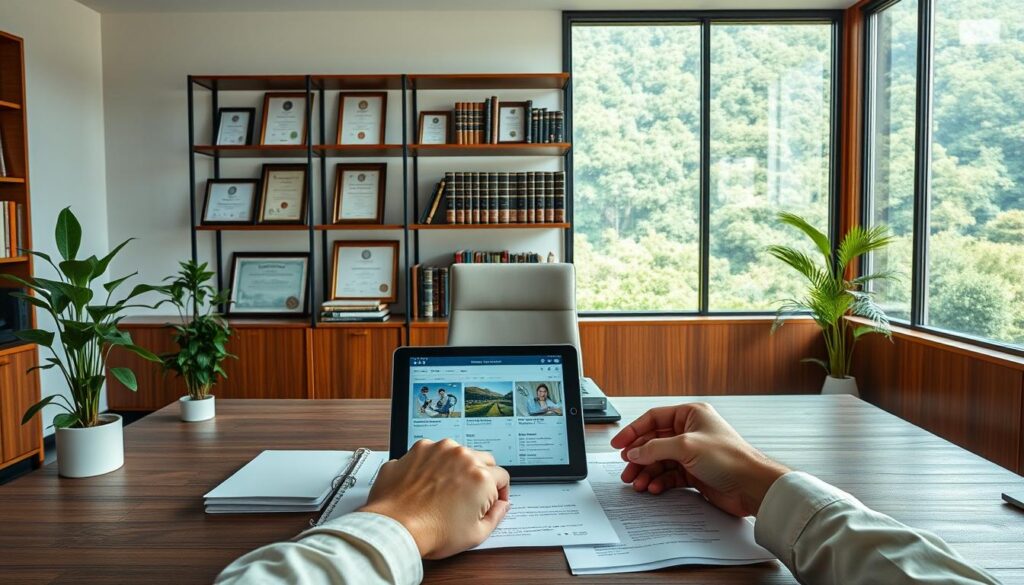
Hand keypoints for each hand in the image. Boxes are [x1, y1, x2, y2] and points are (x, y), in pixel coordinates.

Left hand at [360, 439, 510, 558]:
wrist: (394, 528)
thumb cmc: (431, 532)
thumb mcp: (476, 535)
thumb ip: (496, 515)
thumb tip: (502, 505)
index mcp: (481, 476)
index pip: (502, 476)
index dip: (500, 492)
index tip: (493, 499)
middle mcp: (461, 456)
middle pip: (483, 460)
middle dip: (482, 476)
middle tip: (470, 496)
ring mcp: (438, 449)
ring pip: (458, 453)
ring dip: (457, 466)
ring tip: (445, 490)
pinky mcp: (417, 449)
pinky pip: (433, 452)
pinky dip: (433, 464)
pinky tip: (426, 484)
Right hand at [610, 402, 788, 517]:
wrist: (752, 486)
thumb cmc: (731, 459)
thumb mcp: (687, 446)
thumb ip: (656, 448)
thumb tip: (635, 451)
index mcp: (691, 415)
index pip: (654, 419)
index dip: (634, 431)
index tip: (618, 444)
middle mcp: (691, 432)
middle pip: (654, 442)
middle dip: (639, 456)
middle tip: (626, 468)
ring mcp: (692, 453)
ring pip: (660, 461)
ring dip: (647, 472)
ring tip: (637, 483)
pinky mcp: (695, 473)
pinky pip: (670, 475)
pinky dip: (660, 481)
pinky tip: (653, 487)